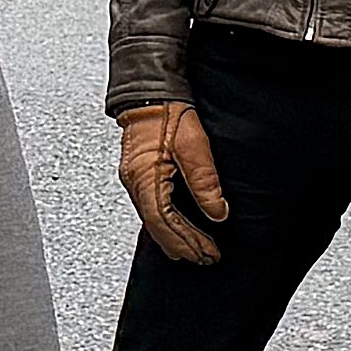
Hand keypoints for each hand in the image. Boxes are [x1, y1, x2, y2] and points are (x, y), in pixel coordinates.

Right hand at [119, 103, 230, 264]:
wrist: (149, 92)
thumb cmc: (168, 112)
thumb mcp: (194, 145)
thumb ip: (205, 181)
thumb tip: (217, 212)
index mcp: (145, 177)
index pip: (165, 221)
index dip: (186, 241)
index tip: (207, 252)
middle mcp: (134, 181)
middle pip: (156, 226)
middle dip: (181, 246)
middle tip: (203, 258)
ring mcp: (133, 178)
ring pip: (151, 219)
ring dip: (173, 238)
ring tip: (191, 251)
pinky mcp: (137, 173)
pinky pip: (149, 207)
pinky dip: (164, 223)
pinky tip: (173, 229)